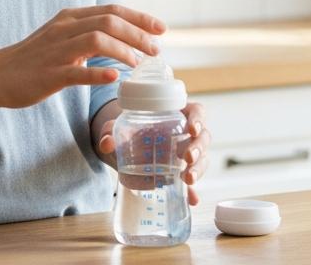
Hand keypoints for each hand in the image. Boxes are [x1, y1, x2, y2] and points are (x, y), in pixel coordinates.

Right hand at [0, 4, 163, 109]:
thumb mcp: (62, 37)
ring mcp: (56, 51)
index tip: (162, 29)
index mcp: (71, 18)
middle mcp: (65, 29)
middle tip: (156, 50)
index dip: (140, 18)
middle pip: (109, 22)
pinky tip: (114, 77)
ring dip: (123, 50)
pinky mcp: (48, 74)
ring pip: (96, 40)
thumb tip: (121, 39)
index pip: (112, 10)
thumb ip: (88, 34)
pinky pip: (76, 71)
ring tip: (138, 64)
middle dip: (138, 34)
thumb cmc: (33, 59)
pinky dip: (98, 72)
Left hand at [95, 100, 211, 205]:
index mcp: (176, 113)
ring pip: (202, 158)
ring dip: (198, 168)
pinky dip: (192, 191)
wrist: (123, 148)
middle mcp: (185, 133)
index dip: (198, 118)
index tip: (192, 129)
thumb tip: (106, 143)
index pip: (196, 111)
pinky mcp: (181, 172)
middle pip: (203, 136)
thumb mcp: (116, 128)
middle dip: (198, 148)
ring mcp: (186, 153)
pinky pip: (192, 180)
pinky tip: (191, 199)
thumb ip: (109, 133)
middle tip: (187, 157)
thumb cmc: (127, 131)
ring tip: (188, 179)